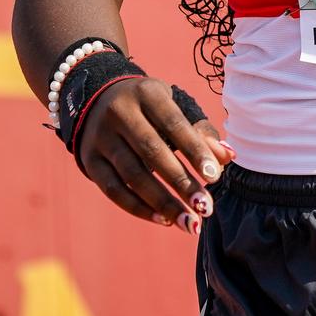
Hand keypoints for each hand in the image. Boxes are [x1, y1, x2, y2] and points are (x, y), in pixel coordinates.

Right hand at [77, 76, 234, 233]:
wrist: (98, 99)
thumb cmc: (150, 108)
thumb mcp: (174, 106)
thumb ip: (200, 131)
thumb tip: (226, 157)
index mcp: (146, 93)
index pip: (174, 123)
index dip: (194, 150)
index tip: (215, 177)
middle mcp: (119, 112)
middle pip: (152, 152)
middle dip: (181, 183)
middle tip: (205, 208)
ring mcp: (101, 136)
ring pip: (132, 174)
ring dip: (163, 203)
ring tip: (188, 223)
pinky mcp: (89, 160)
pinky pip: (113, 189)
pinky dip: (138, 208)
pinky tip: (163, 220)